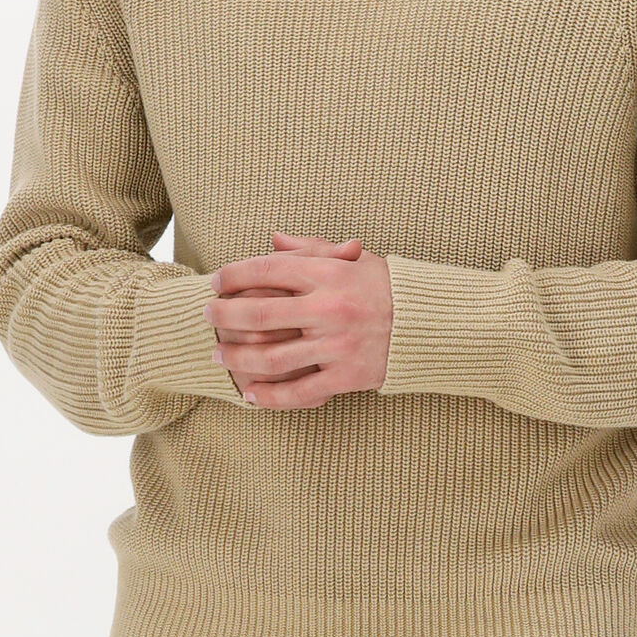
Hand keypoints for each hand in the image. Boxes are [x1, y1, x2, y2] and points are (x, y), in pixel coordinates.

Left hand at [205, 234, 392, 407]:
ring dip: (237, 357)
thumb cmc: (387, 288)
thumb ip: (311, 249)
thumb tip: (273, 240)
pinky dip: (269, 396)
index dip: (234, 275)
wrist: (431, 326)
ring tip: (218, 354)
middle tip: (206, 315)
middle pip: (259, 313)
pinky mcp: (346, 377)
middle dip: (224, 315)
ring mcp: (336, 346)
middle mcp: (329, 309)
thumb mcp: (354, 260)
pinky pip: (298, 392)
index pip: (268, 269)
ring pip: (271, 356)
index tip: (216, 282)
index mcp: (328, 274)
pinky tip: (249, 395)